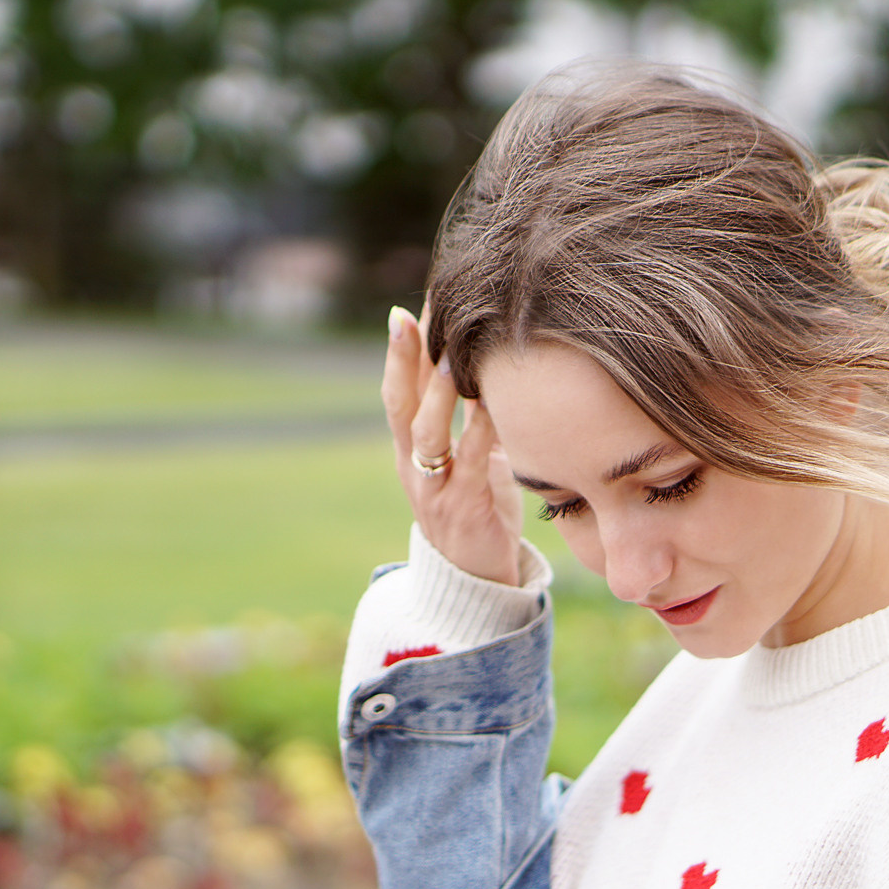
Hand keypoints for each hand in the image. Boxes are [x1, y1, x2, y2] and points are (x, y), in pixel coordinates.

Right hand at [380, 305, 523, 585]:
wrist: (476, 579)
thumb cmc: (477, 507)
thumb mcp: (469, 457)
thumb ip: (470, 417)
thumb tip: (483, 363)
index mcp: (410, 449)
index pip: (397, 391)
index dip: (400, 352)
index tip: (406, 310)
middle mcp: (413, 464)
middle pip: (399, 404)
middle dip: (402, 360)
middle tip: (407, 317)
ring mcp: (434, 487)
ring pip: (427, 433)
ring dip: (436, 393)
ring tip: (447, 356)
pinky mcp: (464, 506)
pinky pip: (471, 462)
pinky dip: (480, 430)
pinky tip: (491, 402)